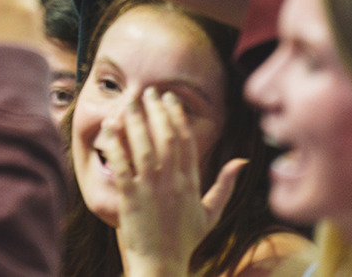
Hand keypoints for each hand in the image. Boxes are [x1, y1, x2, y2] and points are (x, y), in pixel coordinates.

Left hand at [101, 88, 243, 276]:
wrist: (161, 266)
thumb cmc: (184, 241)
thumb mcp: (210, 214)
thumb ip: (225, 186)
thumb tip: (241, 161)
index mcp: (191, 184)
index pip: (186, 141)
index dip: (178, 116)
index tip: (170, 99)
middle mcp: (172, 183)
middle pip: (165, 137)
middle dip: (157, 111)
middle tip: (149, 92)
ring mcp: (151, 190)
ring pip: (143, 147)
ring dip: (136, 121)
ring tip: (130, 102)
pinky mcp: (130, 198)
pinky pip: (122, 165)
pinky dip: (115, 144)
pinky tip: (109, 128)